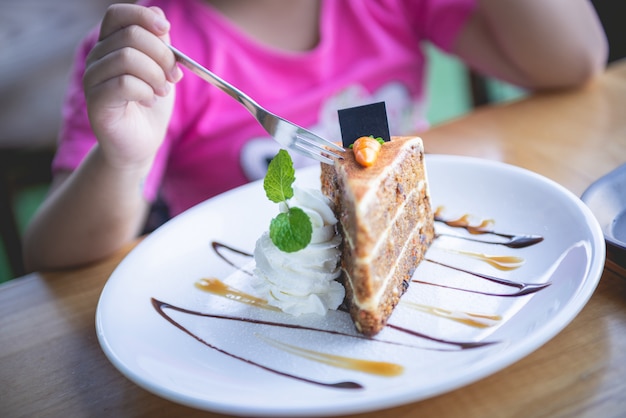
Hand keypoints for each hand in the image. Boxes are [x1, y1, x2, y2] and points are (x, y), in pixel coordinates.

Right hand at [83, 4, 182, 169]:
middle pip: (130, 35)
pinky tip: (149, 100)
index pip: (117, 14)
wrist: (141, 143)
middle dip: (162, 54)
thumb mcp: (161, 68)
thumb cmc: (150, 104)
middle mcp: (97, 58)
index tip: (166, 30)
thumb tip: (159, 18)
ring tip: (161, 91)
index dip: (142, 16)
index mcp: (111, 45)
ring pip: (127, 58)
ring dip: (155, 75)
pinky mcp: (96, 102)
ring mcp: (93, 79)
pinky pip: (124, 83)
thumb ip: (160, 44)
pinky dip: (145, 91)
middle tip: (173, 75)